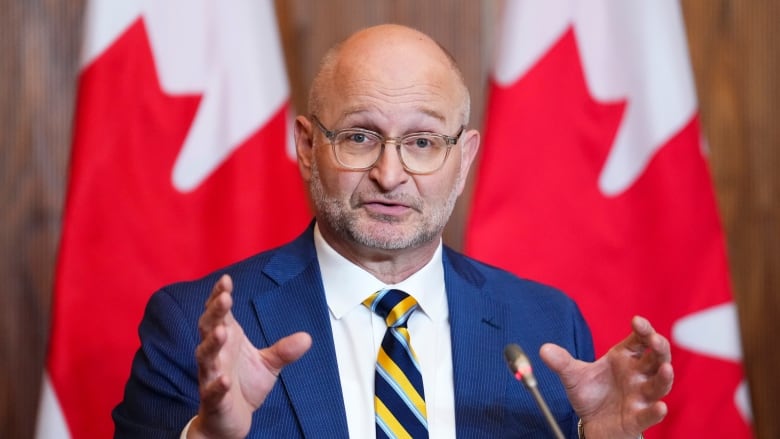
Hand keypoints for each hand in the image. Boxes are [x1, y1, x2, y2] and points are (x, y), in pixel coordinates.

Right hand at [188, 274, 311, 438]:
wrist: (230, 420)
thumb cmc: (243, 385)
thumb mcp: (269, 364)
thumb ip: (284, 350)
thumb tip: (307, 338)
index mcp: (227, 340)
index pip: (220, 314)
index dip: (219, 296)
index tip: (226, 280)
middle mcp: (216, 354)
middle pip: (209, 328)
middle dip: (215, 313)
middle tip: (225, 298)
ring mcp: (211, 375)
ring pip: (206, 356)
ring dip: (212, 343)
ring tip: (222, 331)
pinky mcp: (213, 399)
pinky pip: (213, 391)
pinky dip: (217, 385)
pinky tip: (224, 380)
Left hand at [540, 316, 672, 438]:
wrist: (591, 423)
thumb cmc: (591, 394)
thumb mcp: (573, 376)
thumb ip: (561, 362)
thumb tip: (544, 349)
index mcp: (624, 358)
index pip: (639, 340)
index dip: (642, 330)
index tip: (637, 321)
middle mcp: (637, 375)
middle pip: (656, 359)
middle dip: (658, 348)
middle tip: (655, 340)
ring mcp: (640, 397)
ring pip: (658, 385)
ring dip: (664, 377)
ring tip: (666, 369)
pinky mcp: (638, 418)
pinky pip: (649, 415)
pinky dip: (655, 411)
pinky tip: (660, 408)